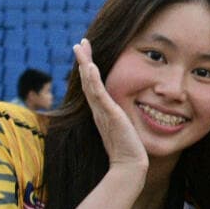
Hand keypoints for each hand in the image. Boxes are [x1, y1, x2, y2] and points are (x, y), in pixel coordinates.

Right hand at [73, 38, 147, 174]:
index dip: (88, 70)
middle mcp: (99, 110)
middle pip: (87, 81)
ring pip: (90, 84)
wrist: (129, 165)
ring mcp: (102, 111)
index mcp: (102, 111)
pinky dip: (92, 79)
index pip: (93, 86)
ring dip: (85, 64)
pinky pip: (98, 94)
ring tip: (81, 47)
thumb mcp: (124, 128)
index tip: (86, 54)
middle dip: (84, 60)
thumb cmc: (128, 150)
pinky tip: (88, 66)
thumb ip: (121, 119)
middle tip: (80, 43)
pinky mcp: (110, 114)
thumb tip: (124, 116)